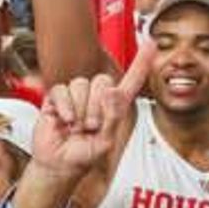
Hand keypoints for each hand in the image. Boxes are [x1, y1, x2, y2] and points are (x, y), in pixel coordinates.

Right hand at [30, 40, 153, 178]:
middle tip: (90, 127)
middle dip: (96, 107)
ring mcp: (76, 95)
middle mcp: (96, 96)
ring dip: (80, 110)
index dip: (141, 63)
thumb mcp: (106, 141)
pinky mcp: (57, 97)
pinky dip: (65, 107)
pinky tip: (65, 121)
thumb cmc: (84, 155)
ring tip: (76, 127)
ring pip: (82, 84)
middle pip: (102, 81)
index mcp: (113, 105)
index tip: (151, 43)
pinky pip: (62, 90)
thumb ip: (113, 117)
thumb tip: (110, 91)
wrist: (59, 164)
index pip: (131, 81)